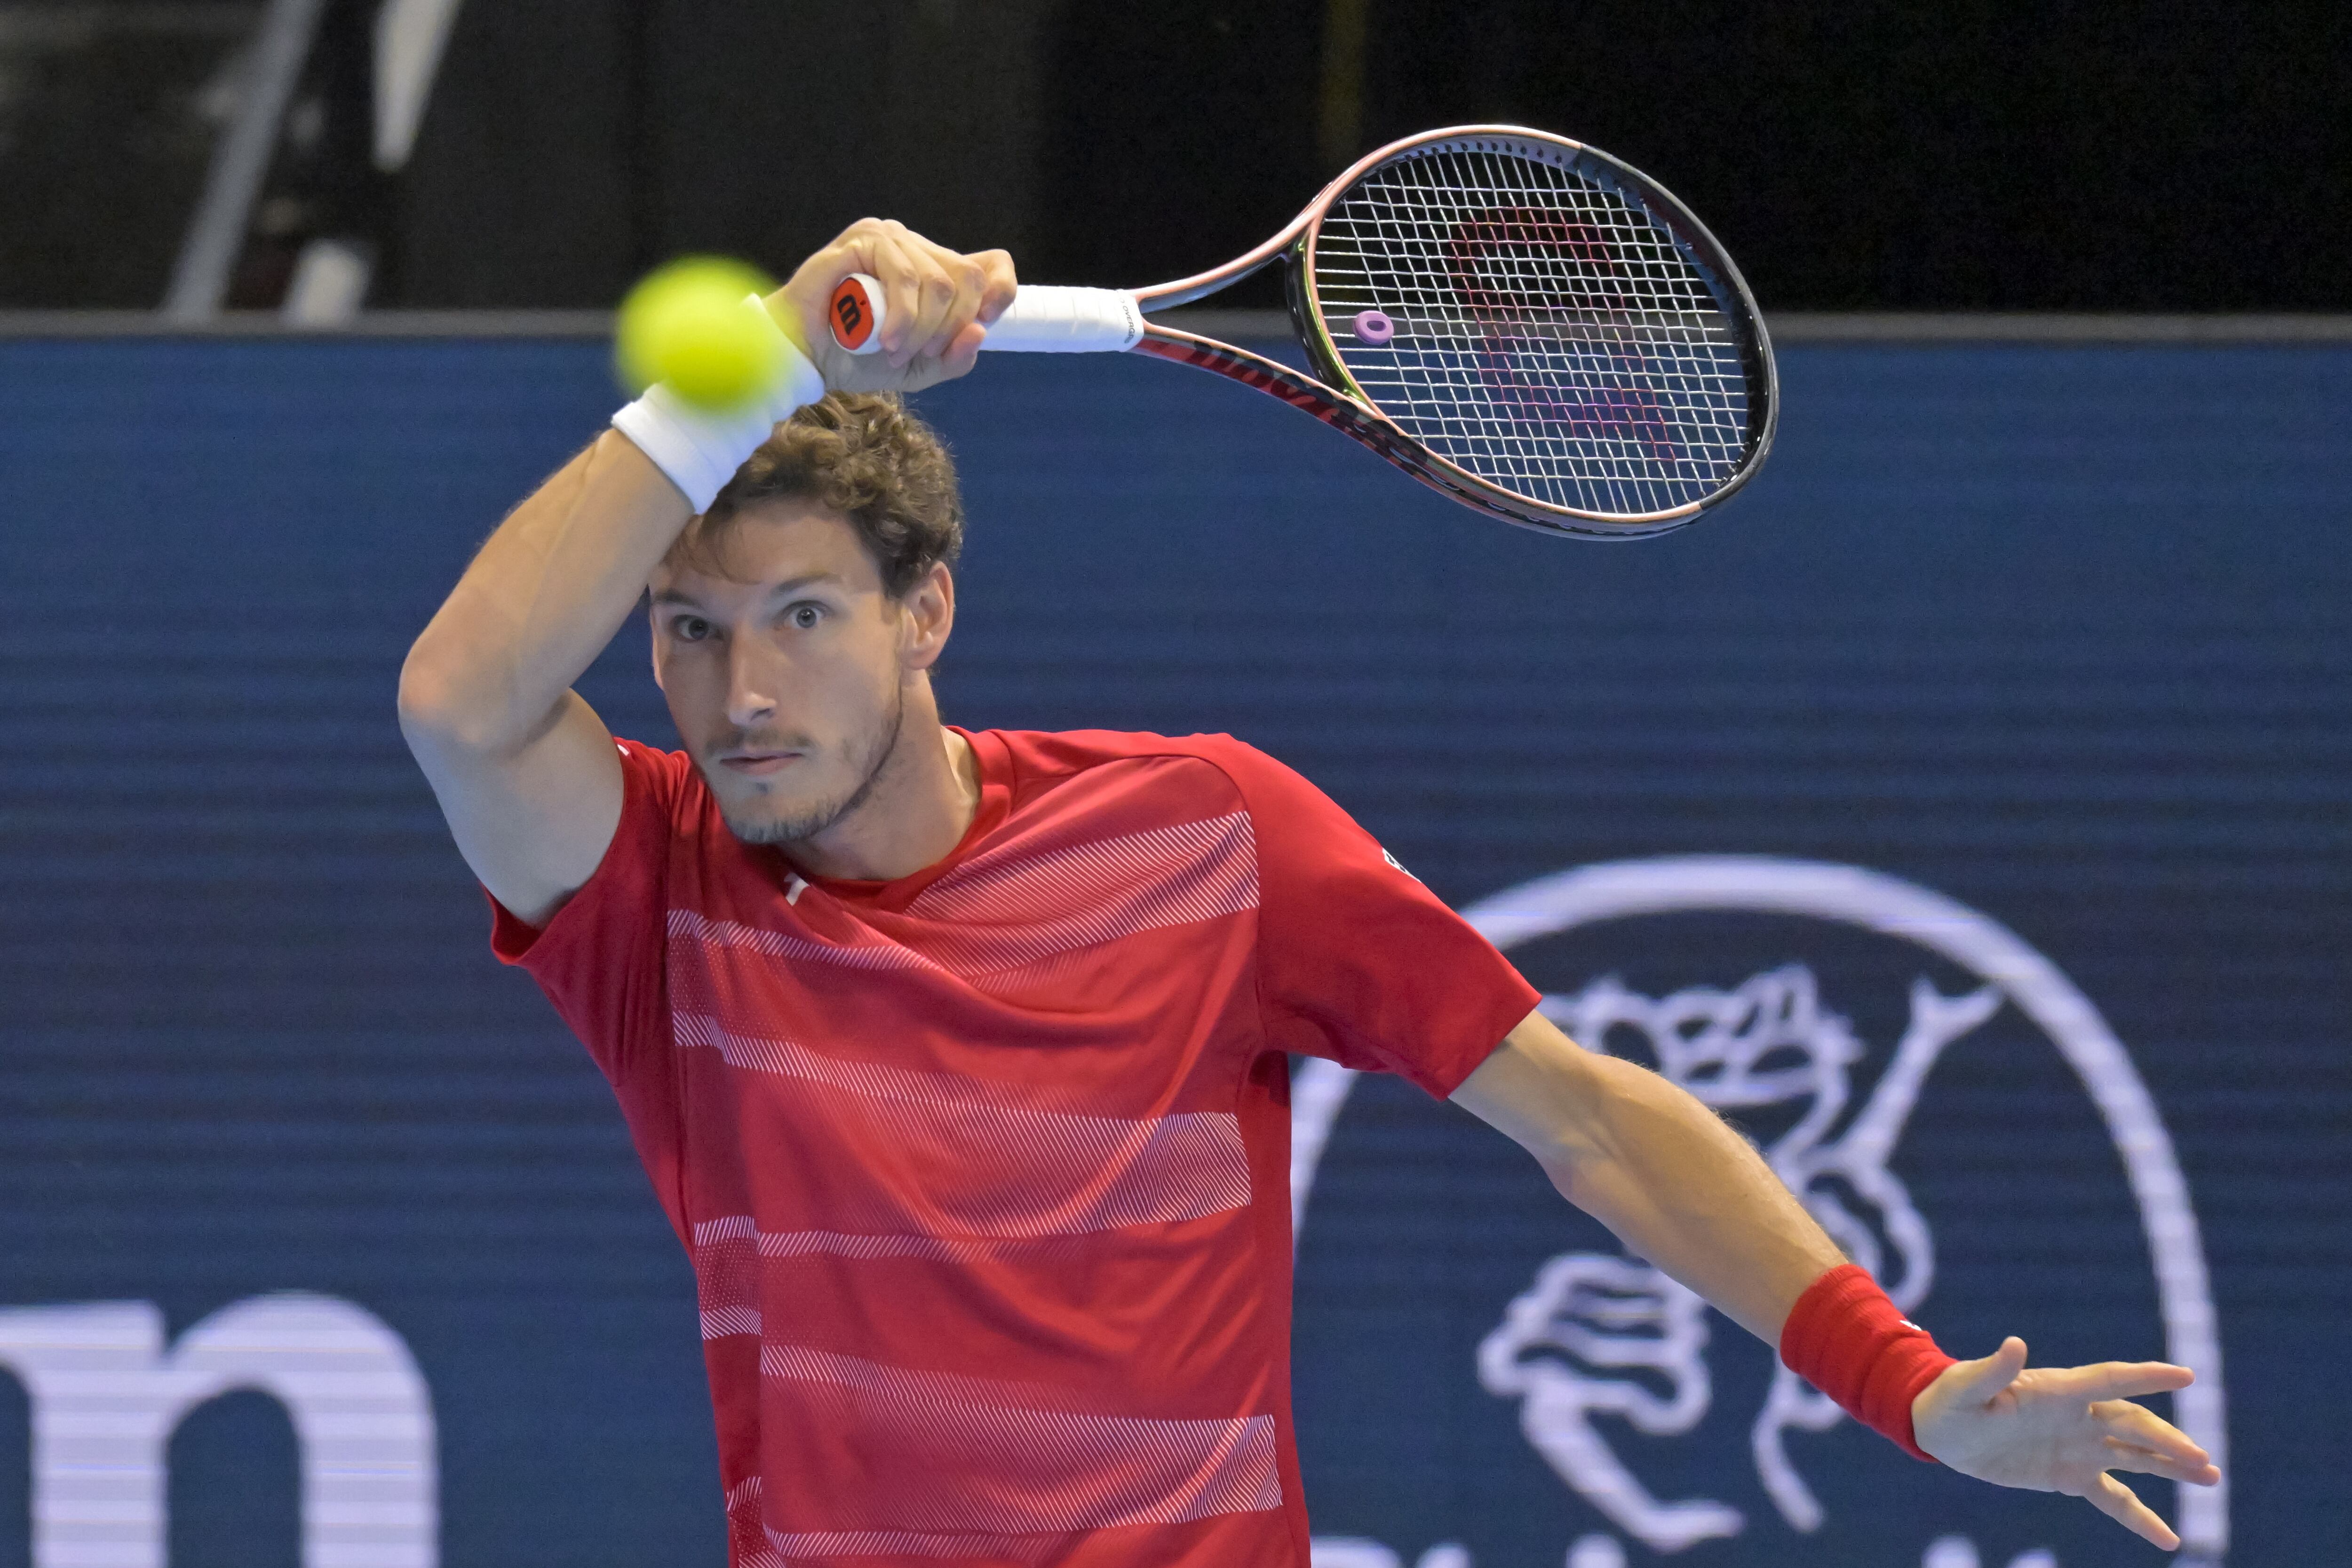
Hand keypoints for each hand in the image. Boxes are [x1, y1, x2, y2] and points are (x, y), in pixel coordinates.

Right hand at [769, 218, 1016, 395]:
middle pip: (969, 278)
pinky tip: (884, 339)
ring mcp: (891, 239)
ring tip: (893, 351)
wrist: (806, 357)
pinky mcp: (865, 240)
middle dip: (950, 327)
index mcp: (936, 271)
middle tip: (920, 355)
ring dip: (921, 330)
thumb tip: (981, 332)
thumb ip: (954, 357)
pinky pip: (905, 277)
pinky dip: (902, 318)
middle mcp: (917, 248)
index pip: (993, 264)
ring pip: (939, 283)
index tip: (982, 324)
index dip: (1000, 293)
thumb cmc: (858, 357)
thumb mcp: (920, 368)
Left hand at [1913, 1337, 2221, 1549]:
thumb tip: (2014, 1344)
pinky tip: (2170, 1539)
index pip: (2109, 1380)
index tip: (2185, 1375)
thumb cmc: (1952, 1400)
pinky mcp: (2071, 1477)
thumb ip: (1992, 1370)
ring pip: (2136, 1458)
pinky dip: (2140, 1519)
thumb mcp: (1966, 1387)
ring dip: (2172, 1467)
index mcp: (2057, 1390)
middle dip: (2167, 1442)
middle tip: (2201, 1460)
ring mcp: (2079, 1447)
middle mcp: (2077, 1417)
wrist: (1942, 1430)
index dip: (2145, 1377)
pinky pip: (2114, 1499)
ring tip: (2211, 1476)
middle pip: (2132, 1426)